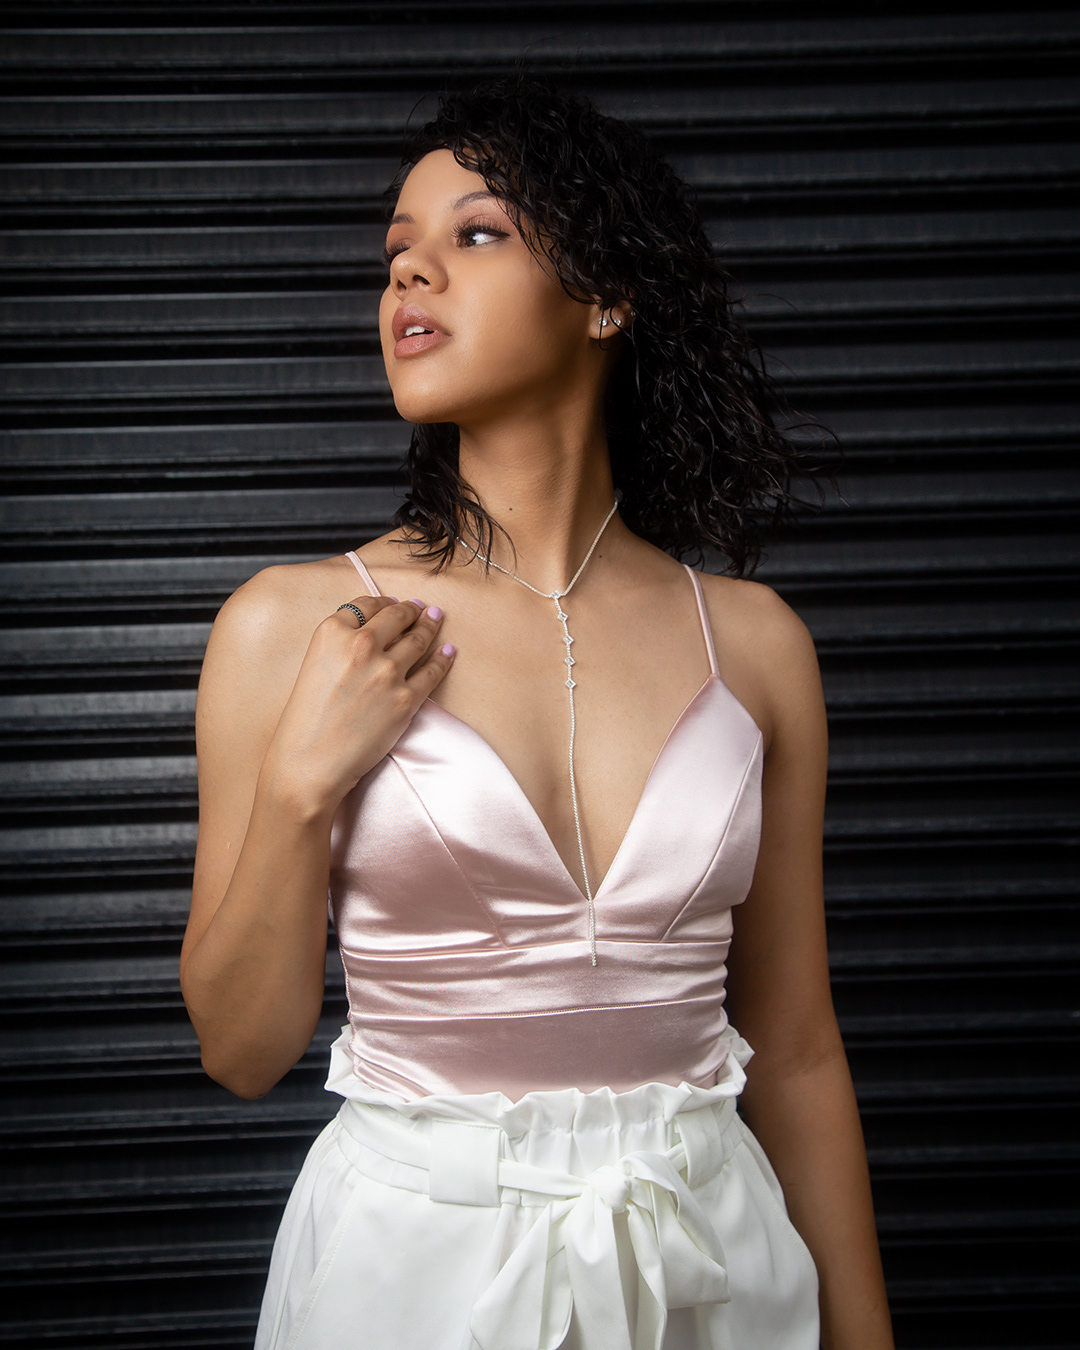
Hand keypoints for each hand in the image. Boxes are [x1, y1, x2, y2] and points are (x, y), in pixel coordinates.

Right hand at [262, 595, 454, 817]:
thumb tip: (373, 635)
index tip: (393, 604)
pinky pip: (432, 671)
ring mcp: (387, 672)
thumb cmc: (305, 721)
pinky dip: (443, 658)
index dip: (383, 602)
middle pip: (396, 616)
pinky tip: (448, 650)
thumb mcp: (313, 666)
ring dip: (430, 626)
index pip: (366, 604)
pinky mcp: (406, 698)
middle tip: (419, 608)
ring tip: (436, 618)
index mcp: (332, 633)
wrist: (310, 762)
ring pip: (418, 640)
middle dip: (411, 610)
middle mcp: (361, 645)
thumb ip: (339, 646)